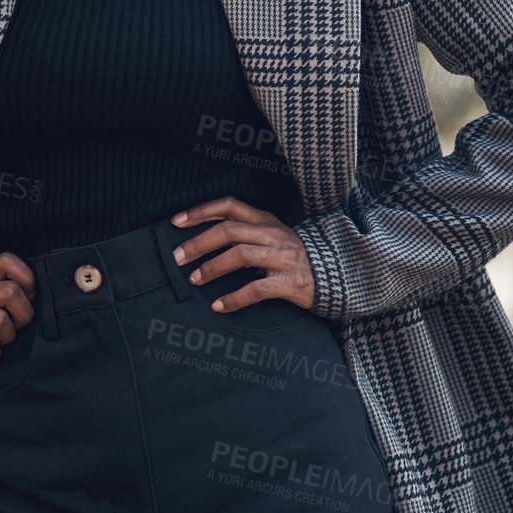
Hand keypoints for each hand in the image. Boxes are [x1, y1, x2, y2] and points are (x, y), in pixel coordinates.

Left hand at [170, 196, 314, 313]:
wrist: (337, 276)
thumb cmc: (294, 257)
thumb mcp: (272, 236)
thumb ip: (245, 231)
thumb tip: (204, 235)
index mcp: (266, 220)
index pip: (230, 205)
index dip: (201, 211)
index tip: (176, 222)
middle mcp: (273, 235)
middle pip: (229, 231)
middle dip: (198, 243)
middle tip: (177, 258)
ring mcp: (283, 258)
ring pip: (240, 256)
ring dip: (212, 268)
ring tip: (194, 279)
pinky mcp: (290, 283)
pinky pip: (257, 289)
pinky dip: (234, 298)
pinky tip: (218, 306)